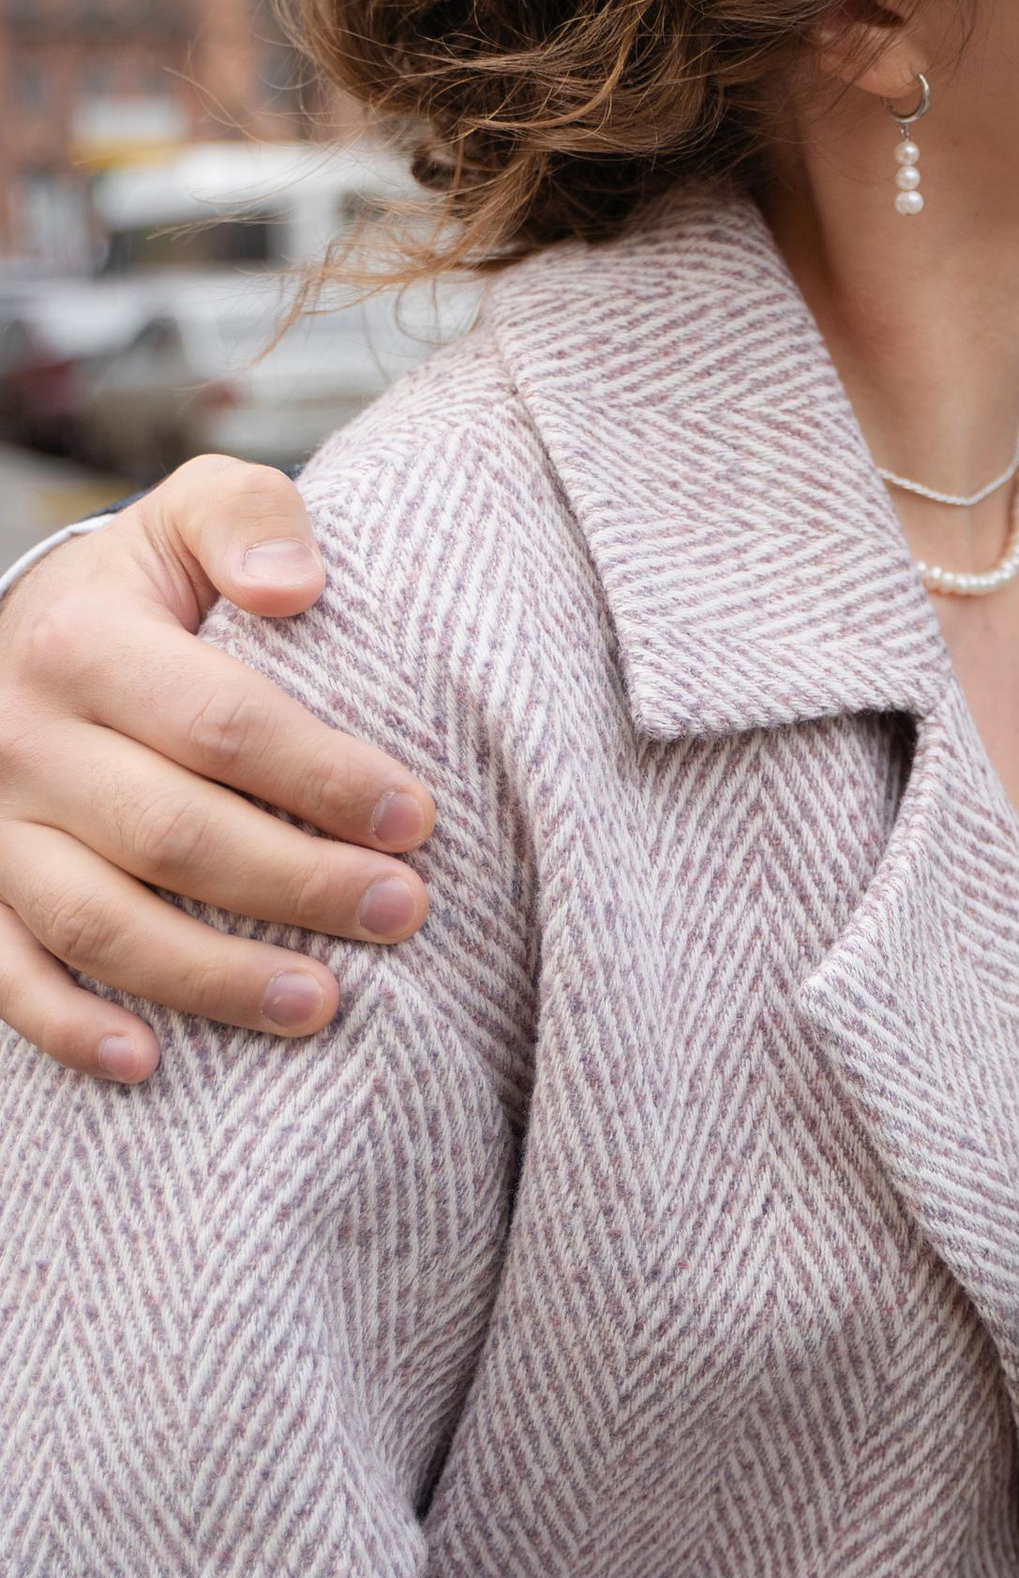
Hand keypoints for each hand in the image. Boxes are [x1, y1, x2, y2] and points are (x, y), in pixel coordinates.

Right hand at [0, 459, 435, 1081]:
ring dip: (211, 976)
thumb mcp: (193, 514)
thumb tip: (297, 587)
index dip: (323, 777)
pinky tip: (150, 1063)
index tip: (418, 818)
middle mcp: (21, 742)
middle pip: (173, 833)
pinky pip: (7, 977)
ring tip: (322, 1006)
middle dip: (297, 883)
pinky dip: (70, 1028)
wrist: (24, 636)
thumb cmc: (150, 587)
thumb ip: (250, 522)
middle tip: (404, 912)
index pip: (221, 724)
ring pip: (98, 922)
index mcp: (84, 645)